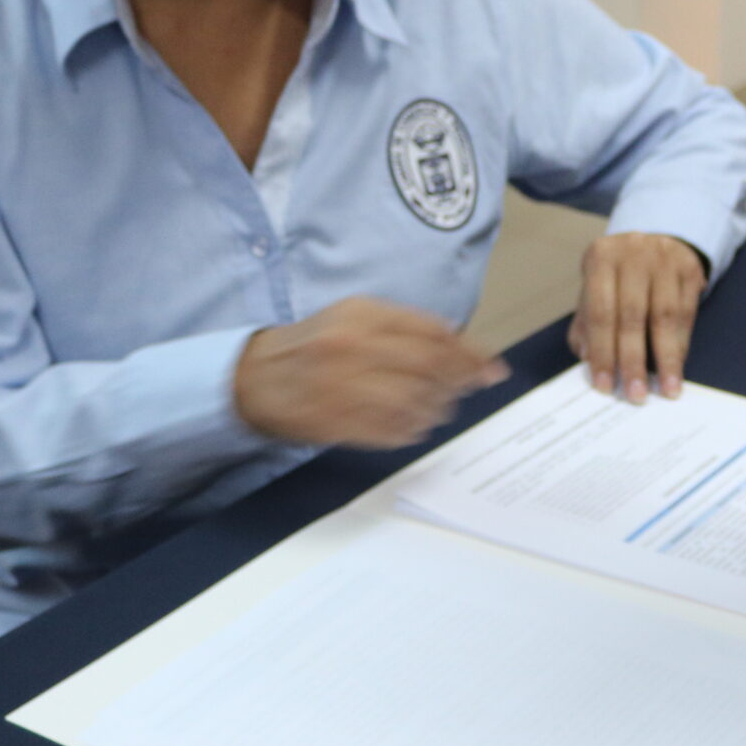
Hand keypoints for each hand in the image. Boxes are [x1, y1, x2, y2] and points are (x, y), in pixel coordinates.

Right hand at [235, 296, 505, 447]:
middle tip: (473, 388)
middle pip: (430, 367)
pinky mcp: (335, 421)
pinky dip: (413, 430)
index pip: (433, 333)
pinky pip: (390, 430)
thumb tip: (460, 343)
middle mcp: (353, 346)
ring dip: (439, 408)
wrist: (254, 377)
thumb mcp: (354, 317)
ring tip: (441, 408)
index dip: (470, 353)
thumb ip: (404, 325)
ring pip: (415, 401)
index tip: (490, 366)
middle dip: (461, 381)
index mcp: (362, 314)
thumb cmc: (314, 345)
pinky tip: (416, 425)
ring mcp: (342, 386)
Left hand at [568, 233, 707, 399]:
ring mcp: (665, 258)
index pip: (600, 311)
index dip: (602, 352)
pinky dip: (681, 344)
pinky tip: (677, 366)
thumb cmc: (619, 276)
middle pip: (632, 315)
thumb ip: (587, 324)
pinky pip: (686, 313)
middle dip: (633, 360)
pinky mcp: (690, 268)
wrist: (657, 240)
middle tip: (636, 394)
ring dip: (666, 357)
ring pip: (665, 316)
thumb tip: (589, 360)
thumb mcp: (596, 289)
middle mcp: (633, 253)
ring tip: (666, 389)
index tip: (605, 386)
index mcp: (601, 258)